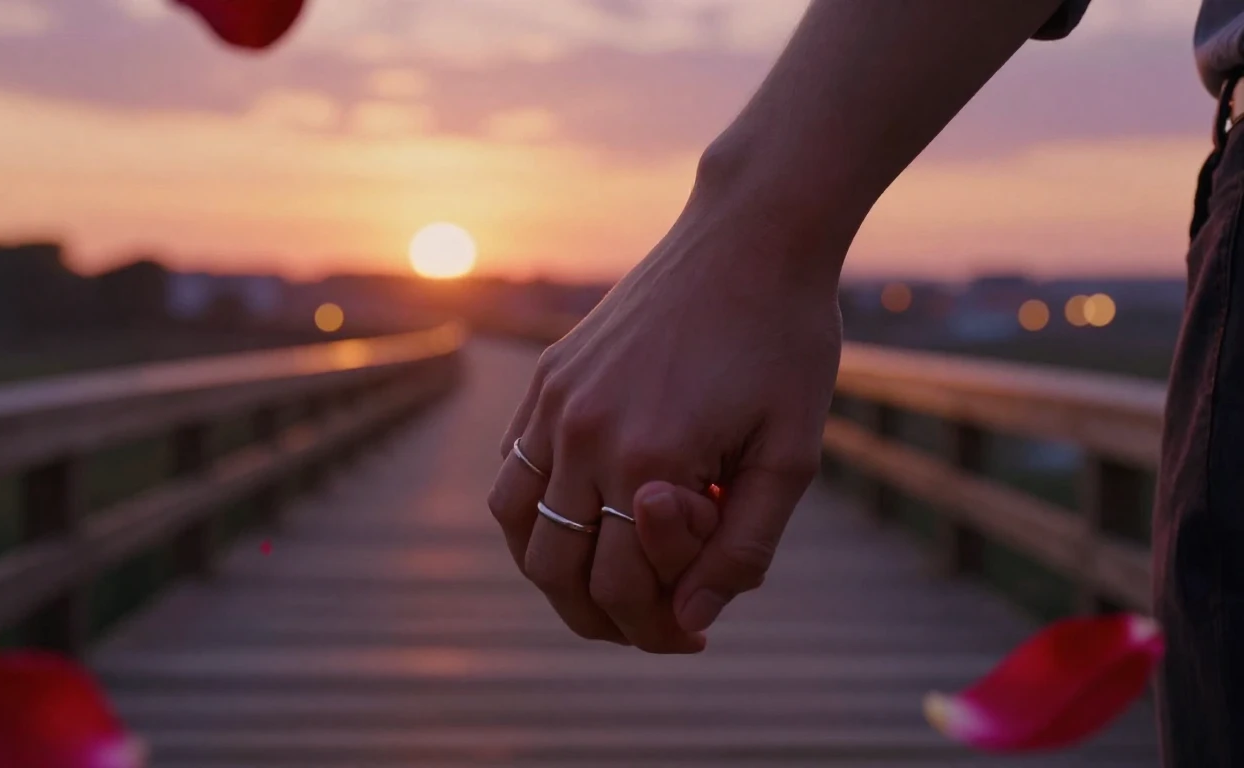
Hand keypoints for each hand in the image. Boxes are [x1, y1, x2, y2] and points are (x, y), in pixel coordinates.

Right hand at [487, 173, 844, 652]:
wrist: (750, 236)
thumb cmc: (786, 342)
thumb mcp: (793, 454)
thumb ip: (744, 547)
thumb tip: (692, 620)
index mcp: (650, 458)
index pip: (625, 587)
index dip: (658, 631)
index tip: (692, 637)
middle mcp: (585, 433)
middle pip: (555, 569)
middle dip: (599, 618)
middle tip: (645, 627)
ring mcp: (555, 401)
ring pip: (516, 525)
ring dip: (551, 572)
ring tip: (599, 585)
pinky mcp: (548, 376)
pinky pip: (510, 466)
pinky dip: (534, 513)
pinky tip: (581, 517)